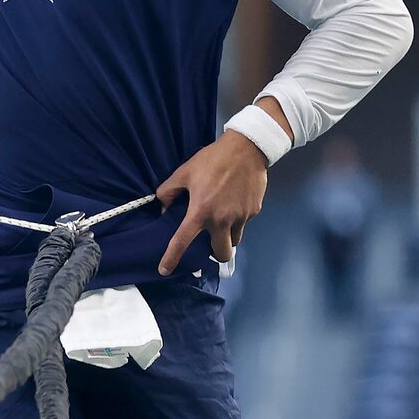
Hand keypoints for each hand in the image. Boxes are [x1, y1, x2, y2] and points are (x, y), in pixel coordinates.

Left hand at [156, 129, 271, 273]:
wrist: (247, 148)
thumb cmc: (213, 159)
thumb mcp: (184, 171)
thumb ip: (169, 191)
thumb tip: (164, 207)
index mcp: (200, 212)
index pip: (182, 241)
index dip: (171, 258)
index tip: (165, 270)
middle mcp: (221, 220)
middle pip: (221, 253)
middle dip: (216, 253)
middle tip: (211, 242)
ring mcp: (240, 217)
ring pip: (235, 240)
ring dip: (228, 236)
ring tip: (224, 219)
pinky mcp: (254, 211)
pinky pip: (244, 223)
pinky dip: (238, 219)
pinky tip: (235, 203)